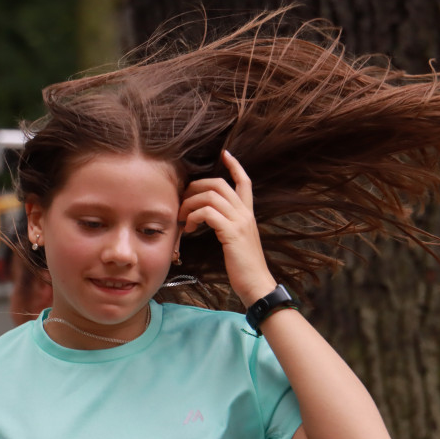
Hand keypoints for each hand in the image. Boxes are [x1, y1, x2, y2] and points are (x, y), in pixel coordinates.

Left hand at [179, 150, 276, 305]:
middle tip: (183, 200)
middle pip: (219, 183)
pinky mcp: (231, 232)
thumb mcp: (237, 241)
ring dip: (190, 204)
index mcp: (248, 213)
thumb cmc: (244, 267)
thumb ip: (227, 226)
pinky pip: (207, 213)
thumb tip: (208, 220)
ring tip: (182, 218)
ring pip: (210, 196)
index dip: (234, 165)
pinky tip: (188, 228)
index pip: (244, 181)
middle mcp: (245, 213)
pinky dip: (193, 217)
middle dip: (196, 187)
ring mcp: (240, 221)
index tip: (225, 153)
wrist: (256, 285)